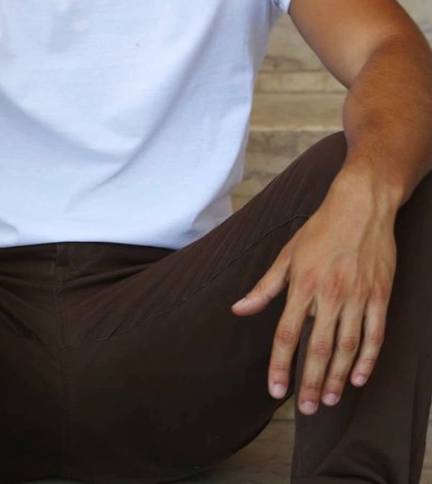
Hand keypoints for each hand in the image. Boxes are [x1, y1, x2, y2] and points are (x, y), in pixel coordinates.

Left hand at [231, 178, 395, 414]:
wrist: (361, 206)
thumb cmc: (321, 229)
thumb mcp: (287, 254)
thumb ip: (265, 287)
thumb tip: (238, 309)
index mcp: (303, 285)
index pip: (287, 334)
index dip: (280, 365)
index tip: (276, 390)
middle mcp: (330, 295)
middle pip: (318, 349)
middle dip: (311, 383)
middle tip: (307, 410)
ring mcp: (358, 297)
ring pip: (347, 348)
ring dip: (338, 378)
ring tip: (330, 400)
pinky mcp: (380, 296)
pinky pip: (375, 336)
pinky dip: (368, 360)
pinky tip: (359, 378)